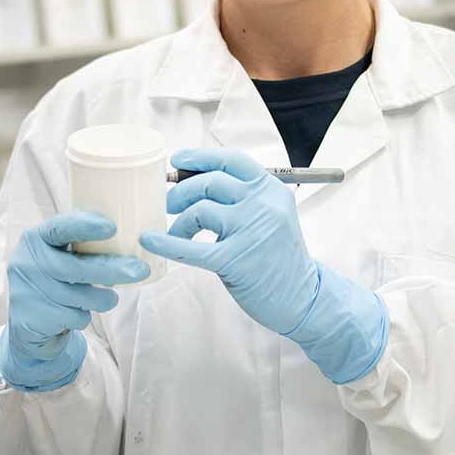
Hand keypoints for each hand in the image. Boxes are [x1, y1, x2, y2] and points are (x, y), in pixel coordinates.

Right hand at [0, 212, 148, 391]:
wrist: (26, 322)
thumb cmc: (55, 278)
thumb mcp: (59, 254)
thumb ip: (82, 243)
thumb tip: (135, 235)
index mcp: (36, 238)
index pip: (59, 228)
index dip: (86, 226)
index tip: (112, 228)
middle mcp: (27, 262)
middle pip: (76, 267)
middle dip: (112, 270)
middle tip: (141, 270)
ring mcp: (27, 291)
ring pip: (79, 297)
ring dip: (103, 299)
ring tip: (110, 298)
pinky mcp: (32, 318)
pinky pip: (73, 317)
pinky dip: (83, 317)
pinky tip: (77, 312)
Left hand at [139, 149, 388, 383]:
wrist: (303, 297)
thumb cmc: (278, 256)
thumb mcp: (271, 215)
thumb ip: (243, 197)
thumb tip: (194, 182)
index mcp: (270, 189)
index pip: (231, 160)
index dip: (200, 157)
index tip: (177, 160)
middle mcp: (262, 204)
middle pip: (209, 182)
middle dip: (181, 191)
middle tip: (167, 204)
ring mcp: (250, 231)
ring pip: (199, 210)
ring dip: (179, 221)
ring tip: (175, 233)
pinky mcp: (235, 260)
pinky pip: (191, 248)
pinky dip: (166, 243)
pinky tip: (150, 241)